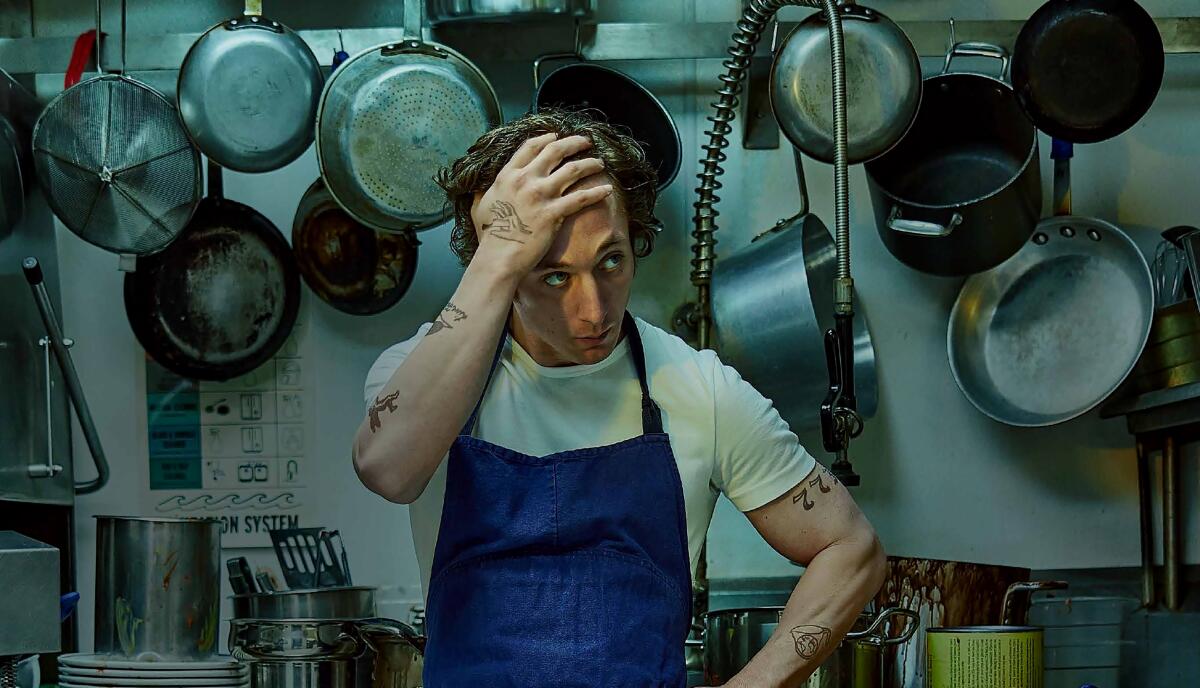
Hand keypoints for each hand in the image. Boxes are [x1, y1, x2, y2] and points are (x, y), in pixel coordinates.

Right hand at [470, 133, 612, 279]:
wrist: (499, 256)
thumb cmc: (491, 235)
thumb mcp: (482, 205)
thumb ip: (486, 191)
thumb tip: (484, 188)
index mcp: (508, 175)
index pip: (531, 147)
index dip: (547, 138)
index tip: (557, 136)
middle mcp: (525, 180)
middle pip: (555, 151)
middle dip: (574, 143)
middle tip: (586, 142)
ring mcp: (541, 195)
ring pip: (572, 170)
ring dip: (589, 163)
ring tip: (599, 163)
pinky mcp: (553, 213)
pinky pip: (581, 198)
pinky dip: (596, 192)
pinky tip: (607, 189)